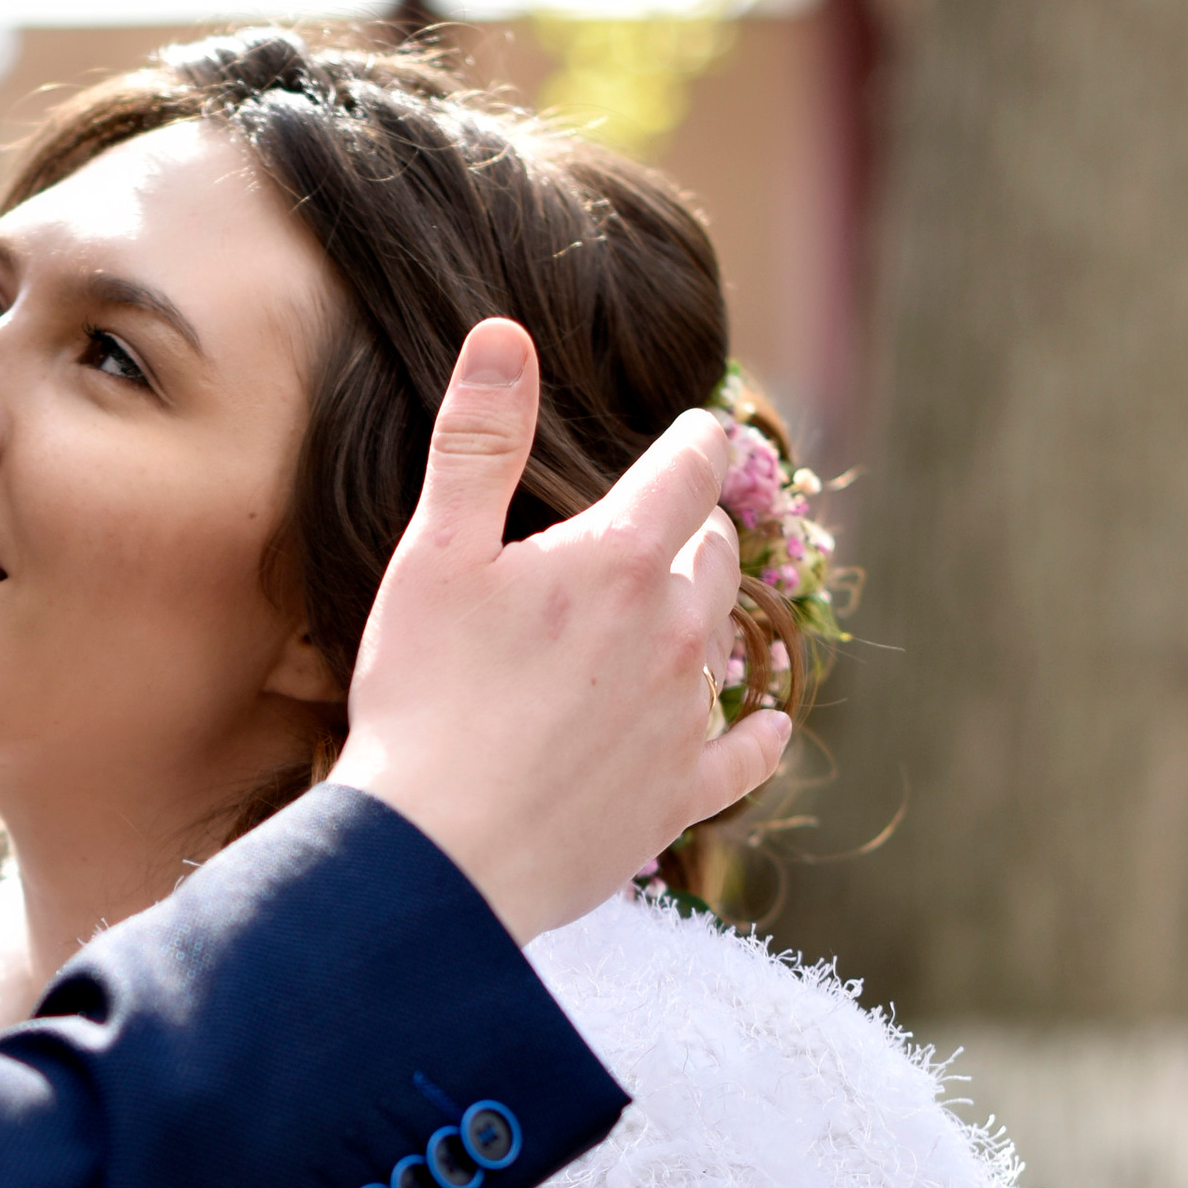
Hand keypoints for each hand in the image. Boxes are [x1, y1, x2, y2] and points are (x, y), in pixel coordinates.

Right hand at [334, 318, 785, 940]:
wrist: (439, 854)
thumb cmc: (423, 700)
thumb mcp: (434, 556)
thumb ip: (478, 442)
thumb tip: (504, 333)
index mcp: (618, 559)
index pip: (687, 467)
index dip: (691, 439)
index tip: (691, 430)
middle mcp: (672, 631)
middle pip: (717, 554)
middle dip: (696, 530)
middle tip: (669, 527)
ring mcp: (683, 718)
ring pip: (725, 644)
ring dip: (707, 620)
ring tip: (679, 616)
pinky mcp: (678, 795)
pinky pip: (743, 754)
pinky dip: (754, 735)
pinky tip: (764, 729)